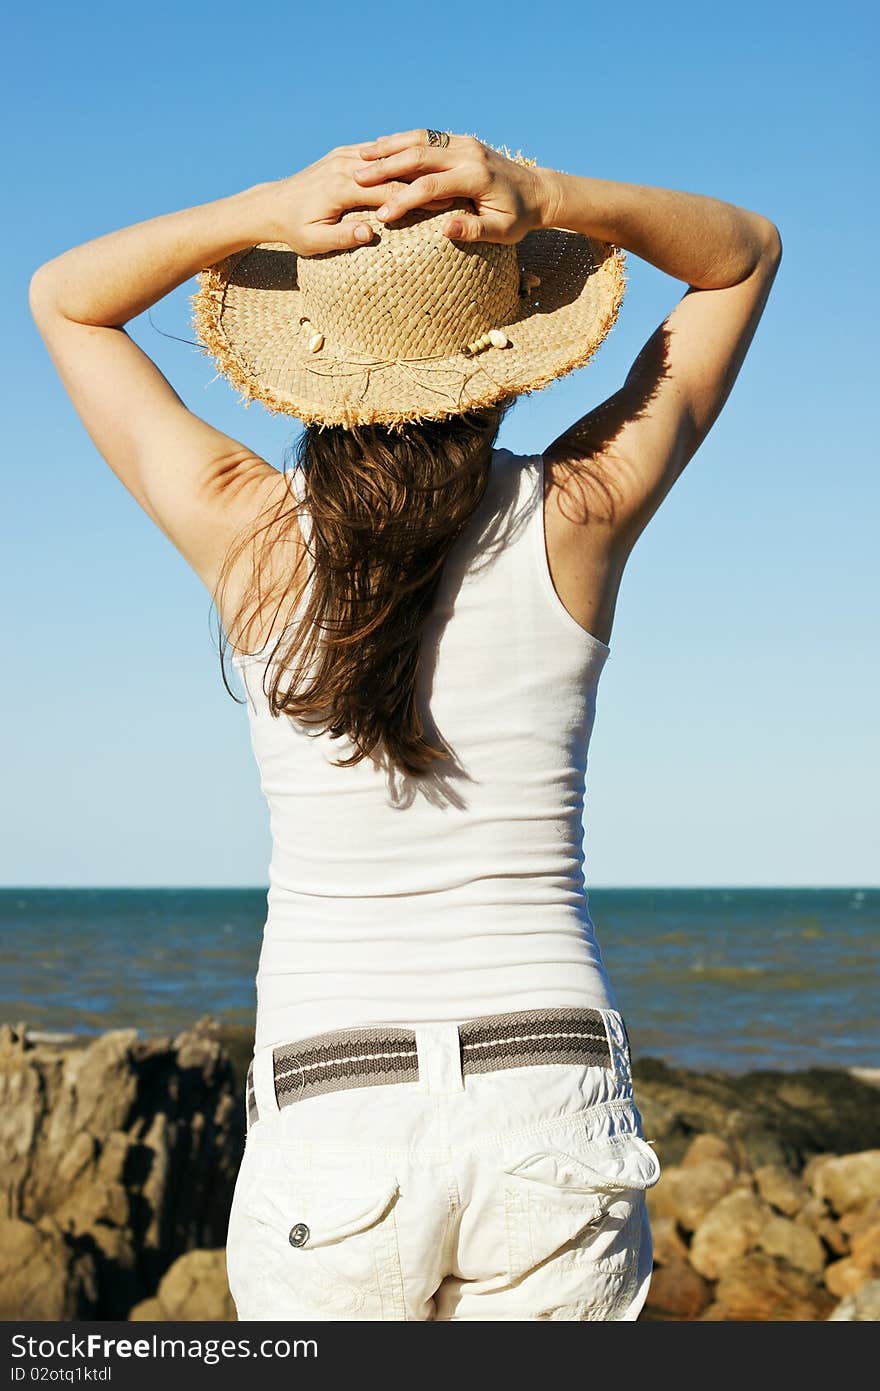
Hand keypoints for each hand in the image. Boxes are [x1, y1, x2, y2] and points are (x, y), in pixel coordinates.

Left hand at [258, 142, 459, 256]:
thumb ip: (342, 238)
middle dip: (424, 180)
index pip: (389, 191)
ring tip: (444, 176)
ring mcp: (344, 156)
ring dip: (415, 166)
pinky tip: (419, 167)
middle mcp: (344, 166)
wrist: (272, 205)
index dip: (419, 199)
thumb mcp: (314, 242)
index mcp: (341, 188)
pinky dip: (398, 160)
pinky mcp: (344, 154)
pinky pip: (377, 153)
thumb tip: (369, 234)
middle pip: (393, 171)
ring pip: (388, 157)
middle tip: (456, 189)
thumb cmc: (294, 230)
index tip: (446, 206)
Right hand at [353, 130, 558, 242]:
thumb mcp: (503, 232)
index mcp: (476, 177)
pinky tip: (382, 148)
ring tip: (361, 158)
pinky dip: (402, 141)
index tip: (382, 217)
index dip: (404, 201)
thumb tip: (446, 230)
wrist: (537, 191)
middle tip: (357, 178)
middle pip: (419, 156)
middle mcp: (468, 153)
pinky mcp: (461, 140)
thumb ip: (475, 231)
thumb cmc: (519, 218)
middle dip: (386, 167)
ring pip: (420, 139)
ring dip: (389, 147)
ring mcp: (464, 143)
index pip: (431, 187)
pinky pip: (427, 137)